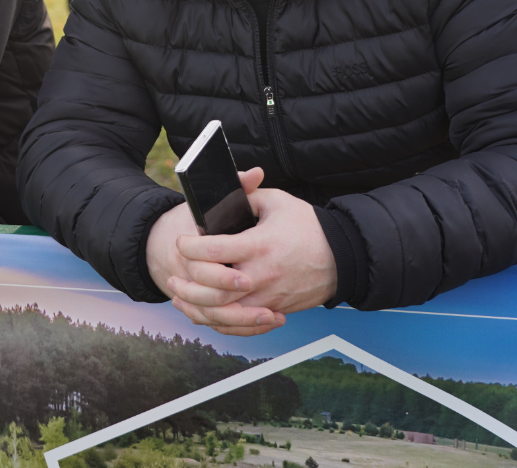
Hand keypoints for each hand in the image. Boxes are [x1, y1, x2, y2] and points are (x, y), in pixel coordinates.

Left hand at [165, 180, 338, 335]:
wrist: (342, 258)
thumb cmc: (308, 227)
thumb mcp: (278, 202)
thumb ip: (247, 194)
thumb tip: (223, 192)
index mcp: (260, 245)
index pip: (215, 250)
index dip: (191, 246)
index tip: (181, 240)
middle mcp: (262, 275)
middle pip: (214, 289)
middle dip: (187, 283)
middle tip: (174, 274)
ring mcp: (268, 297)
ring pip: (224, 312)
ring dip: (196, 307)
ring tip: (179, 296)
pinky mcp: (273, 309)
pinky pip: (240, 324)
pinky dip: (218, 322)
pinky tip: (202, 313)